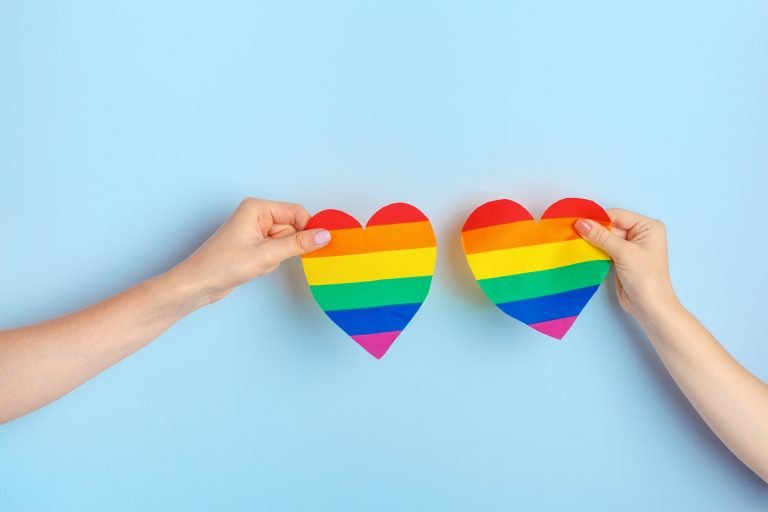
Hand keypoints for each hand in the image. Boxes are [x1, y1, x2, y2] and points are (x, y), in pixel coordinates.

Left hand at [167, 198, 330, 306]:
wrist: (198, 285)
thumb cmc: (222, 265)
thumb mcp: (267, 255)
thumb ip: (299, 244)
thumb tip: (324, 235)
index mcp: (257, 207)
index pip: (296, 212)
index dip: (308, 229)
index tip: (317, 245)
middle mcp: (256, 215)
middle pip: (292, 227)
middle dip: (288, 246)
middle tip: (273, 257)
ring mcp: (255, 230)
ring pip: (285, 242)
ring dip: (278, 256)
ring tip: (259, 263)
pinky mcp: (254, 245)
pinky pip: (276, 251)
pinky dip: (271, 262)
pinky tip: (256, 267)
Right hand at [575, 209, 677, 318]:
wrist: (649, 307)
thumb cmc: (646, 278)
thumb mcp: (623, 253)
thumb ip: (601, 236)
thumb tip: (581, 223)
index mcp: (648, 227)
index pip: (618, 215)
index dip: (598, 218)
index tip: (577, 222)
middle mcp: (640, 234)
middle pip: (611, 226)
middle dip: (593, 230)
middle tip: (572, 231)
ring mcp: (630, 247)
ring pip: (605, 238)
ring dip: (592, 241)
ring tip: (574, 241)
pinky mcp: (621, 259)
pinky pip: (604, 249)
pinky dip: (594, 250)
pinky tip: (582, 250)